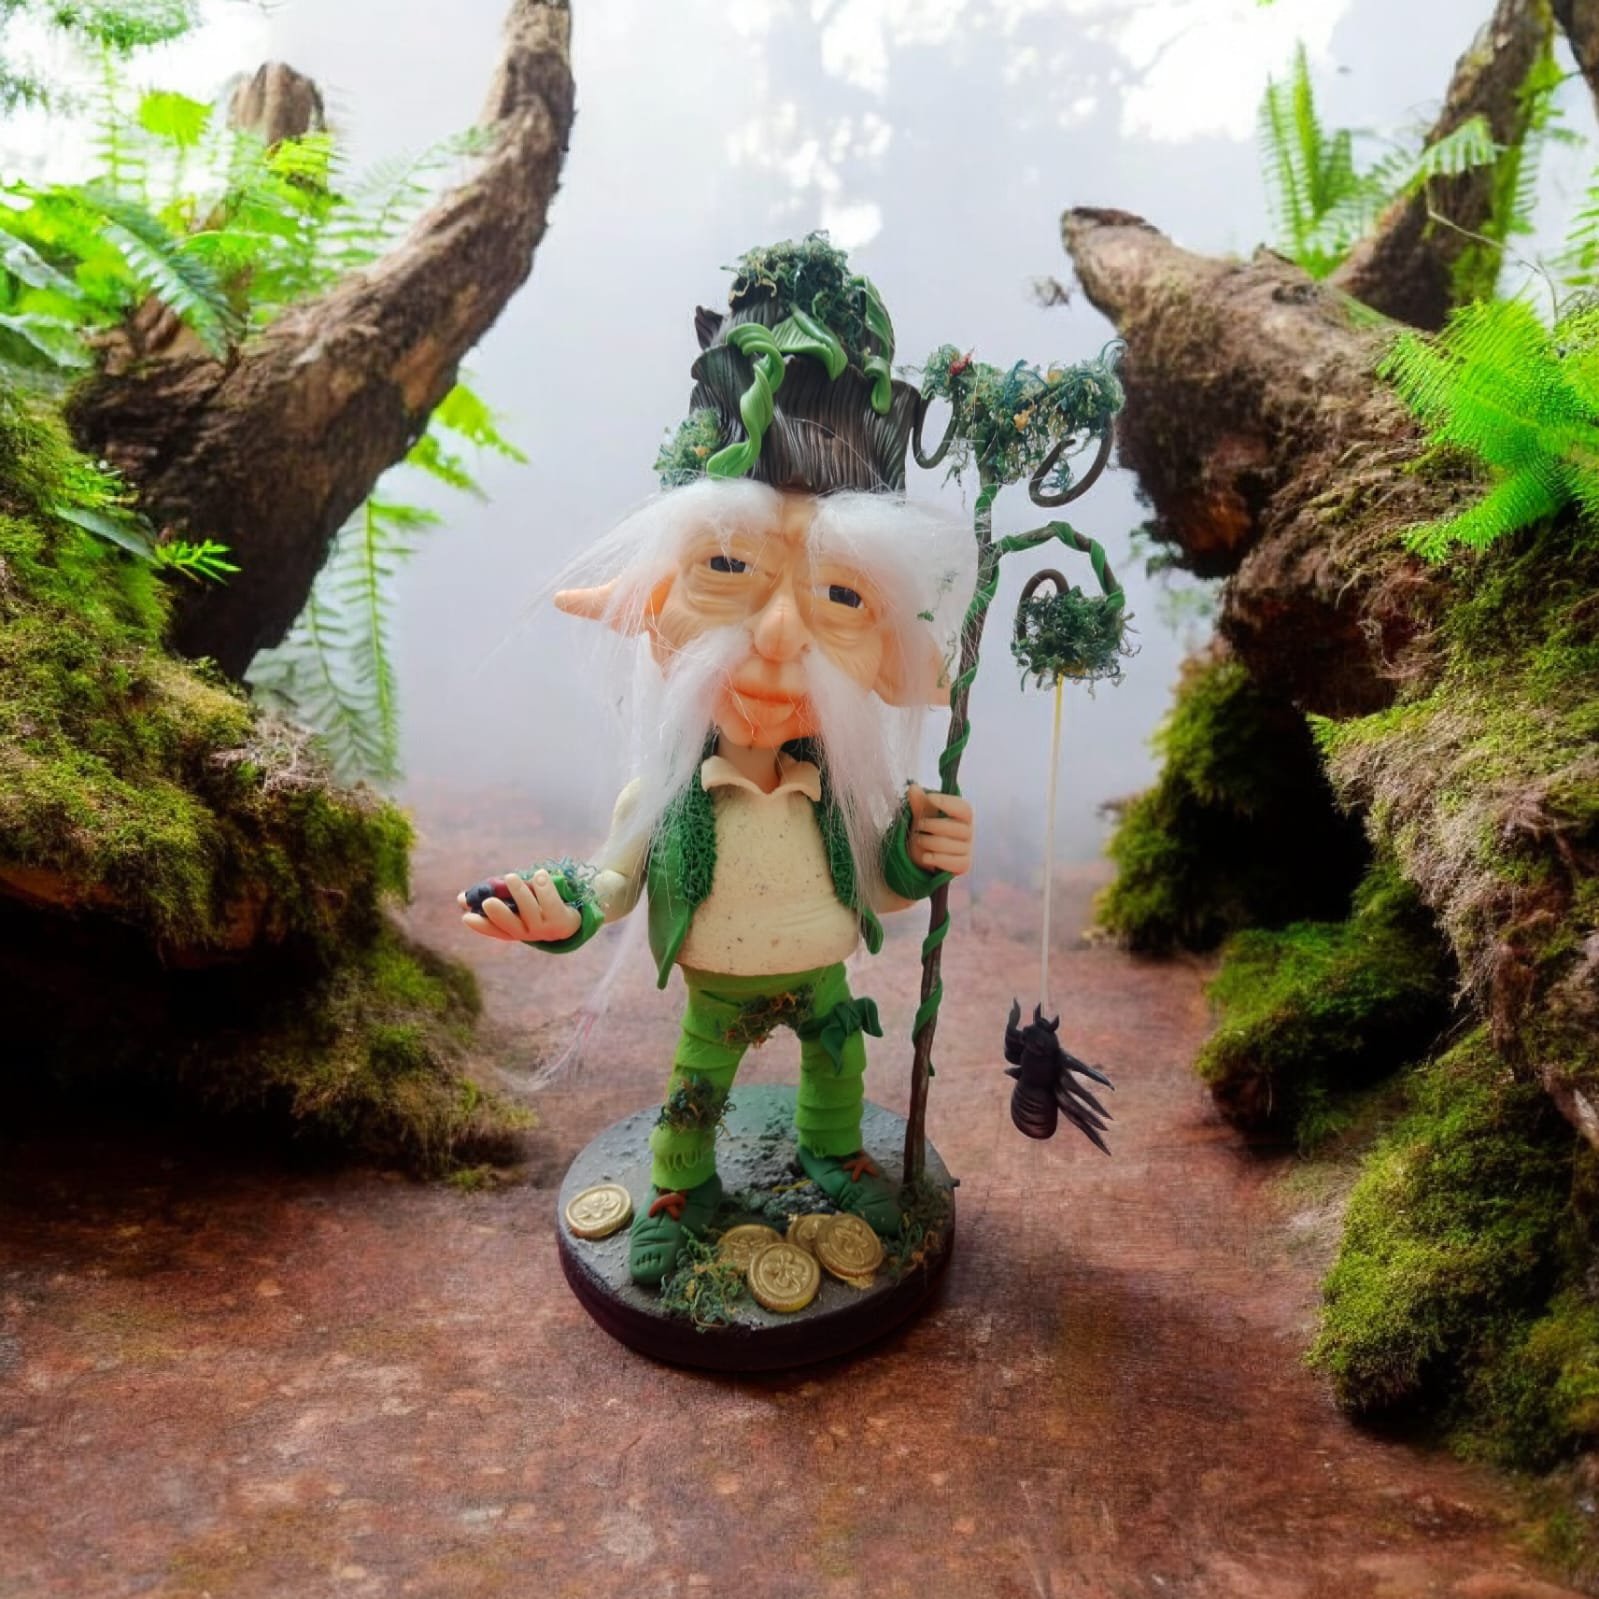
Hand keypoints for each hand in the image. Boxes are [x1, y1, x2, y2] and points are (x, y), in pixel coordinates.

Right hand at [458, 868, 580, 942]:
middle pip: (513, 925)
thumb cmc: (541, 903)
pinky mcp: (564, 921)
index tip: (466, 916)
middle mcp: (530, 933)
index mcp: (517, 928)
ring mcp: (547, 929)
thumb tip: (460, 898)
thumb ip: (493, 896)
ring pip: (531, 911)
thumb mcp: (517, 899)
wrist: (579, 908)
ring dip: (521, 893)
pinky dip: (545, 888)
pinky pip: (552, 904)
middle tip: (489, 901)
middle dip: (500, 914)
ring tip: (512, 877)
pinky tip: (539, 875)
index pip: (496, 930)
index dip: (481, 926)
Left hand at [906, 786, 973, 875]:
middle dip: (932, 825)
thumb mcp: (921, 816)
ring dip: (929, 843)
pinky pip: (953, 862)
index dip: (948, 803)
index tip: (929, 798)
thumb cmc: (926, 831)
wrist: (923, 855)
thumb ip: (919, 802)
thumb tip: (913, 787)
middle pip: (956, 828)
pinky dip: (936, 859)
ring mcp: (967, 849)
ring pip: (950, 846)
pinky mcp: (964, 865)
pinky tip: (925, 856)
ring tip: (919, 840)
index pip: (964, 809)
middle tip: (919, 825)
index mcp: (962, 817)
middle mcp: (968, 832)